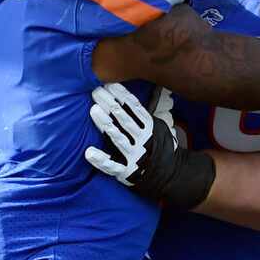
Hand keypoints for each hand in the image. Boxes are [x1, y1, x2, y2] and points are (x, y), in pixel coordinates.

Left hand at [85, 83, 214, 209]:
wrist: (171, 175)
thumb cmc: (159, 147)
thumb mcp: (158, 127)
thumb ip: (144, 115)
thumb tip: (131, 97)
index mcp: (149, 127)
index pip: (134, 107)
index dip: (121, 95)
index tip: (108, 84)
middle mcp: (142, 139)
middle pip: (123, 118)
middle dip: (109, 103)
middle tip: (95, 91)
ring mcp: (134, 155)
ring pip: (118, 137)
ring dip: (105, 124)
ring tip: (93, 110)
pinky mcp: (126, 171)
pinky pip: (111, 166)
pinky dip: (101, 160)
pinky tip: (89, 152)